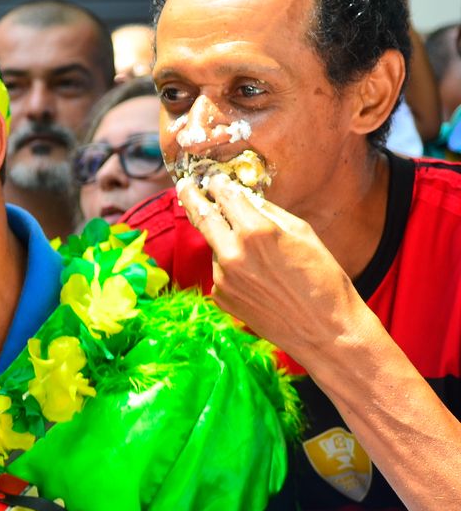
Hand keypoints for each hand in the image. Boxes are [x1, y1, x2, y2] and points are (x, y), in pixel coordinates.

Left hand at [175, 174, 370, 363]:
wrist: (325, 331)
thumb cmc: (323, 279)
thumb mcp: (303, 234)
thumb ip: (268, 213)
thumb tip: (244, 197)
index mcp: (256, 231)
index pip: (226, 197)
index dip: (219, 185)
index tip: (214, 178)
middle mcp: (232, 253)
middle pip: (203, 217)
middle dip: (192, 198)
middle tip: (186, 186)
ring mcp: (222, 278)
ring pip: (216, 248)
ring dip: (227, 243)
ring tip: (262, 260)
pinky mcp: (220, 297)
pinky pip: (221, 273)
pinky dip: (233, 268)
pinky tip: (259, 281)